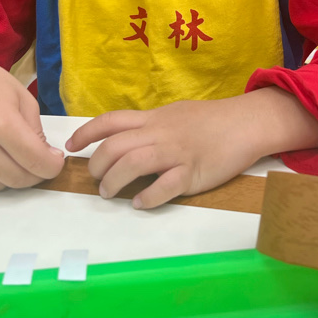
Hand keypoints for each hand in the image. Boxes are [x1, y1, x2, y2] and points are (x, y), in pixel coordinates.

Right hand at [0, 48, 64, 190]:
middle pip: (18, 179)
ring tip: (7, 151)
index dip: (53, 166)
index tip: (55, 162)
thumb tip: (47, 160)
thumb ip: (37, 132)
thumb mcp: (23, 99)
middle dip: (34, 174)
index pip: (36, 162)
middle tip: (36, 160)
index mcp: (0, 123)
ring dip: (9, 175)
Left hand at [66, 88, 317, 208]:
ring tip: (110, 193)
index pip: (110, 121)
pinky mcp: (192, 172)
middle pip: (115, 146)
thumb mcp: (175, 114)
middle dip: (98, 165)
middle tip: (97, 180)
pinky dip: (147, 197)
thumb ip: (151, 126)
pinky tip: (140, 203)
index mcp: (154, 118)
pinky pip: (164, 187)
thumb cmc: (212, 120)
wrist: (246, 123)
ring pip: (133, 164)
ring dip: (114, 181)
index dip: (86, 133)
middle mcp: (159, 134)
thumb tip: (127, 139)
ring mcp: (176, 153)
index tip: (71, 146)